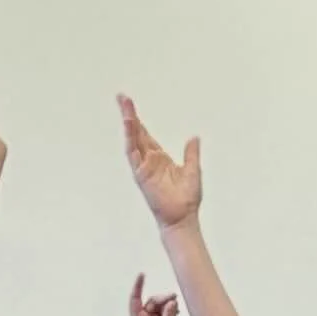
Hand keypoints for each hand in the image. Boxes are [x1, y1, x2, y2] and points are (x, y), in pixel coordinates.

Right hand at [120, 94, 202, 228]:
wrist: (182, 217)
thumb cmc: (186, 199)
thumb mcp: (193, 170)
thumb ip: (191, 153)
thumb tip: (194, 138)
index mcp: (159, 158)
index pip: (146, 134)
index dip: (138, 120)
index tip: (130, 104)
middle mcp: (149, 160)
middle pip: (136, 133)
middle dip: (129, 115)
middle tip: (122, 97)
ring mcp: (143, 167)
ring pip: (133, 140)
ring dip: (129, 124)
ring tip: (125, 107)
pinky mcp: (141, 175)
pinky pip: (134, 155)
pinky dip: (131, 141)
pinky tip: (129, 127)